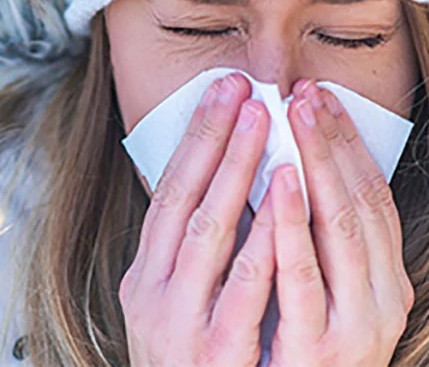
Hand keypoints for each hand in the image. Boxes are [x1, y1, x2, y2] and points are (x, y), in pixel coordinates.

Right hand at [120, 73, 278, 364]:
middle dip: (219, 139)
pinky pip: (242, 292)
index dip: (197, 137)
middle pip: (185, 200)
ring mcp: (183, 326)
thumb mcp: (175, 308)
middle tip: (248, 89)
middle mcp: (155, 296)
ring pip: (209, 235)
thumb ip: (193, 258)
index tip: (224, 90)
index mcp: (145, 278)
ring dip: (239, 174)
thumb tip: (224, 187)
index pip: (167, 191)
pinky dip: (262, 244)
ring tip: (269, 125)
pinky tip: (283, 205)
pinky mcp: (217, 356)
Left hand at [267, 81, 413, 365]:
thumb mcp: (318, 292)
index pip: (370, 195)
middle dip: (331, 141)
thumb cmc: (296, 354)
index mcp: (382, 282)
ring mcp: (353, 325)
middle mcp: (380, 300)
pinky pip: (303, 275)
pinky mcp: (317, 348)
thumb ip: (313, 241)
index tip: (318, 95)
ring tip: (294, 117)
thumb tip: (286, 167)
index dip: (346, 143)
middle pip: (359, 201)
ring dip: (317, 165)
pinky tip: (280, 181)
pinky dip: (293, 224)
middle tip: (304, 90)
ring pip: (341, 229)